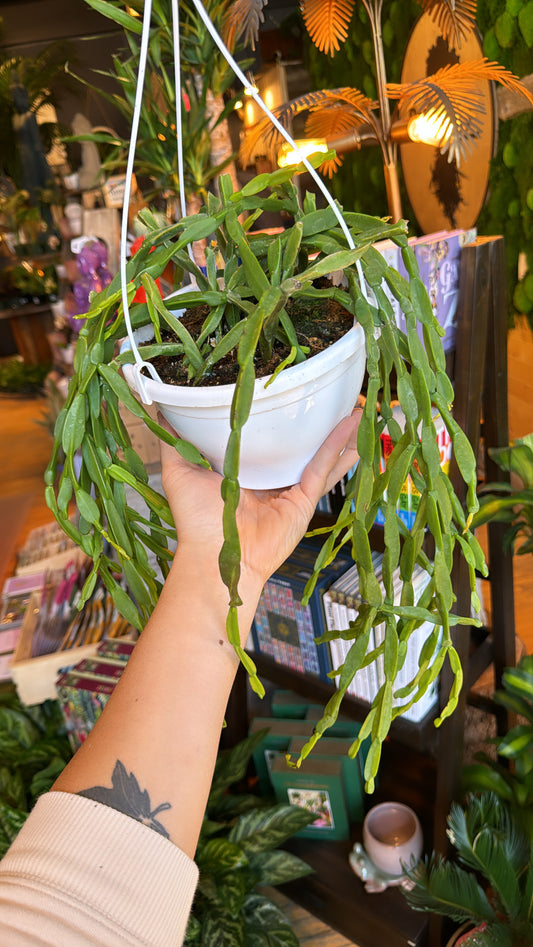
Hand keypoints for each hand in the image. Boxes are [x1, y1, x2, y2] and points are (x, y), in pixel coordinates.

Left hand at [160, 407, 360, 598]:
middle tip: (330, 391)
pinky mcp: (303, 501)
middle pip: (298, 443)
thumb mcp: (179, 469)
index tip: (285, 388)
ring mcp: (289, 490)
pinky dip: (341, 446)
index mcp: (243, 470)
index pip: (264, 436)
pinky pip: (324, 468)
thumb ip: (175, 440)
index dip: (276, 415)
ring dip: (340, 432)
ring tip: (359, 405)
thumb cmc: (195, 519)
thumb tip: (163, 407)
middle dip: (316, 420)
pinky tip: (355, 424)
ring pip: (320, 453)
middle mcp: (270, 478)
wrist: (214, 556)